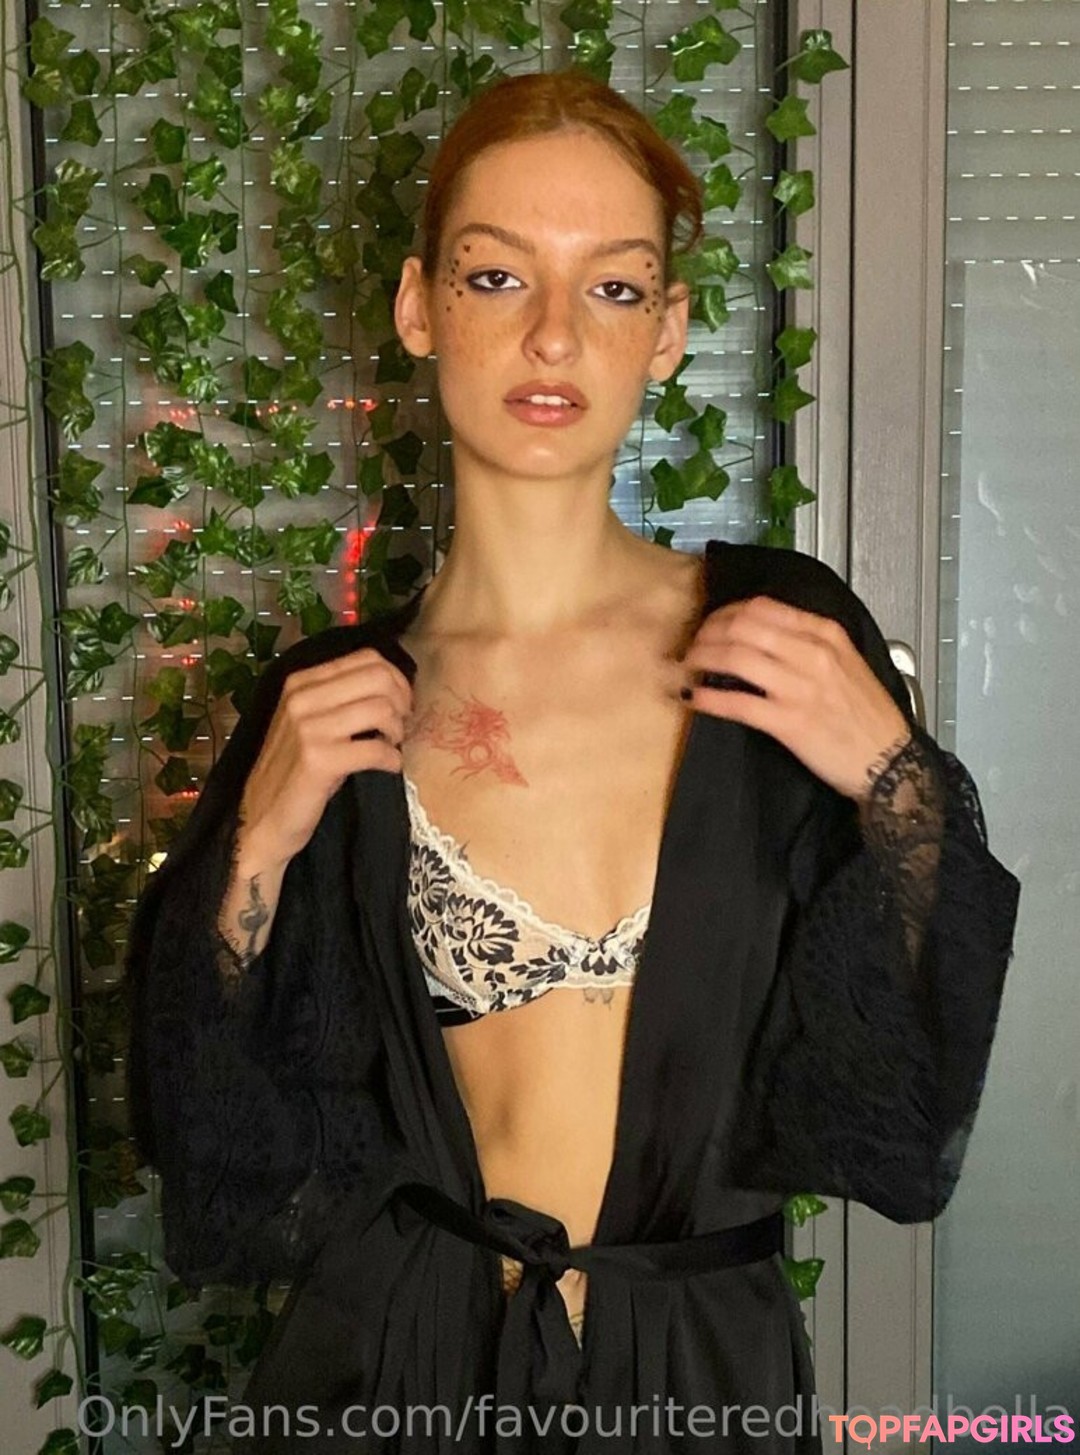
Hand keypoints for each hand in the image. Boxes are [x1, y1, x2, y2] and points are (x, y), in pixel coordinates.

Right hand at [237, 647, 413, 865]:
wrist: (263, 818)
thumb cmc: (293, 772)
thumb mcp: (309, 724)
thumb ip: (339, 699)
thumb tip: (392, 686)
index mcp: (301, 683)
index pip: (366, 658)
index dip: (396, 680)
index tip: (400, 705)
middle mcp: (301, 699)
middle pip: (379, 678)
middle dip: (401, 702)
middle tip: (399, 727)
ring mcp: (308, 728)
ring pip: (381, 709)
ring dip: (397, 731)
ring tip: (391, 747)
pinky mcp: (319, 760)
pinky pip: (376, 748)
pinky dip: (392, 759)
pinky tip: (389, 767)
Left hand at [679, 595, 912, 801]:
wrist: (890, 762)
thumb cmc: (868, 717)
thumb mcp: (846, 663)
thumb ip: (810, 643)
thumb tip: (763, 635)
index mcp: (826, 635)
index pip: (763, 607)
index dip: (726, 612)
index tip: (711, 624)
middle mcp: (812, 654)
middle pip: (742, 626)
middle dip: (707, 633)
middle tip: (692, 645)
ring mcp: (799, 688)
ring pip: (735, 657)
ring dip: (701, 659)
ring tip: (688, 666)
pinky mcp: (788, 723)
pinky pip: (737, 703)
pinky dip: (709, 697)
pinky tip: (694, 696)